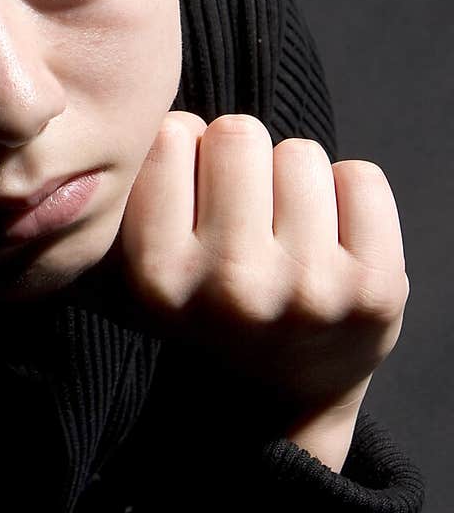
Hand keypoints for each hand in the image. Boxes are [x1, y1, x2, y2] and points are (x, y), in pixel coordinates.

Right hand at [115, 113, 409, 468]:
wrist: (274, 402)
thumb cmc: (205, 306)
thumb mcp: (141, 262)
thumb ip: (138, 188)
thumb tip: (162, 109)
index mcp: (158, 277)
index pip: (170, 135)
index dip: (183, 152)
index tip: (190, 198)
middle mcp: (231, 286)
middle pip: (237, 131)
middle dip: (239, 160)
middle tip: (242, 216)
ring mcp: (309, 289)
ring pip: (300, 152)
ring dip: (292, 181)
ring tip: (284, 234)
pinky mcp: (375, 289)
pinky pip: (361, 177)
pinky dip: (349, 197)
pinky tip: (330, 242)